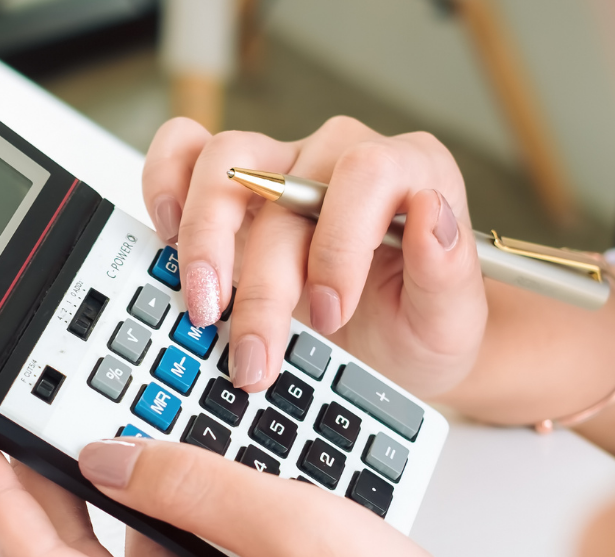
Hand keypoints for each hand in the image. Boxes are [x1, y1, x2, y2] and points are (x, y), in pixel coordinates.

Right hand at [144, 116, 484, 395]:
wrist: (391, 346)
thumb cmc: (419, 325)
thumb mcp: (450, 320)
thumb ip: (448, 270)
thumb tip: (431, 215)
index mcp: (410, 171)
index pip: (364, 173)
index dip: (338, 246)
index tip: (328, 314)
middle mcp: (339, 157)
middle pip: (281, 182)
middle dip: (262, 279)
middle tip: (254, 346)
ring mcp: (281, 165)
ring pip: (223, 159)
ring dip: (203, 237)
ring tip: (206, 303)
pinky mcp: (234, 187)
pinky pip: (184, 152)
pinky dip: (164, 185)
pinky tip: (167, 238)